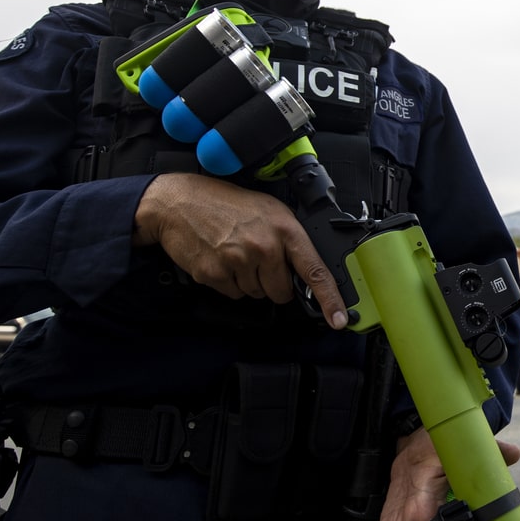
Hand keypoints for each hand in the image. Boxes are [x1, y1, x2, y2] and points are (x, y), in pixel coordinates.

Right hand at [132, 173, 349, 328]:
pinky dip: (228, 282)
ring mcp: (239, 261)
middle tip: (256, 258)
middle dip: (272, 282)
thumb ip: (288, 239)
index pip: (314, 270)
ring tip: (235, 252)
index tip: (340, 318)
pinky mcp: (215, 274)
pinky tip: (221, 260)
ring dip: (248, 281)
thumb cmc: (224, 204)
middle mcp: (264, 246)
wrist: (179, 202)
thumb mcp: (268, 210)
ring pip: (256, 294)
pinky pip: (233, 294)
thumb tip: (306, 270)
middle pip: (281, 292)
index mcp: (284, 229)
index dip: (330, 299)